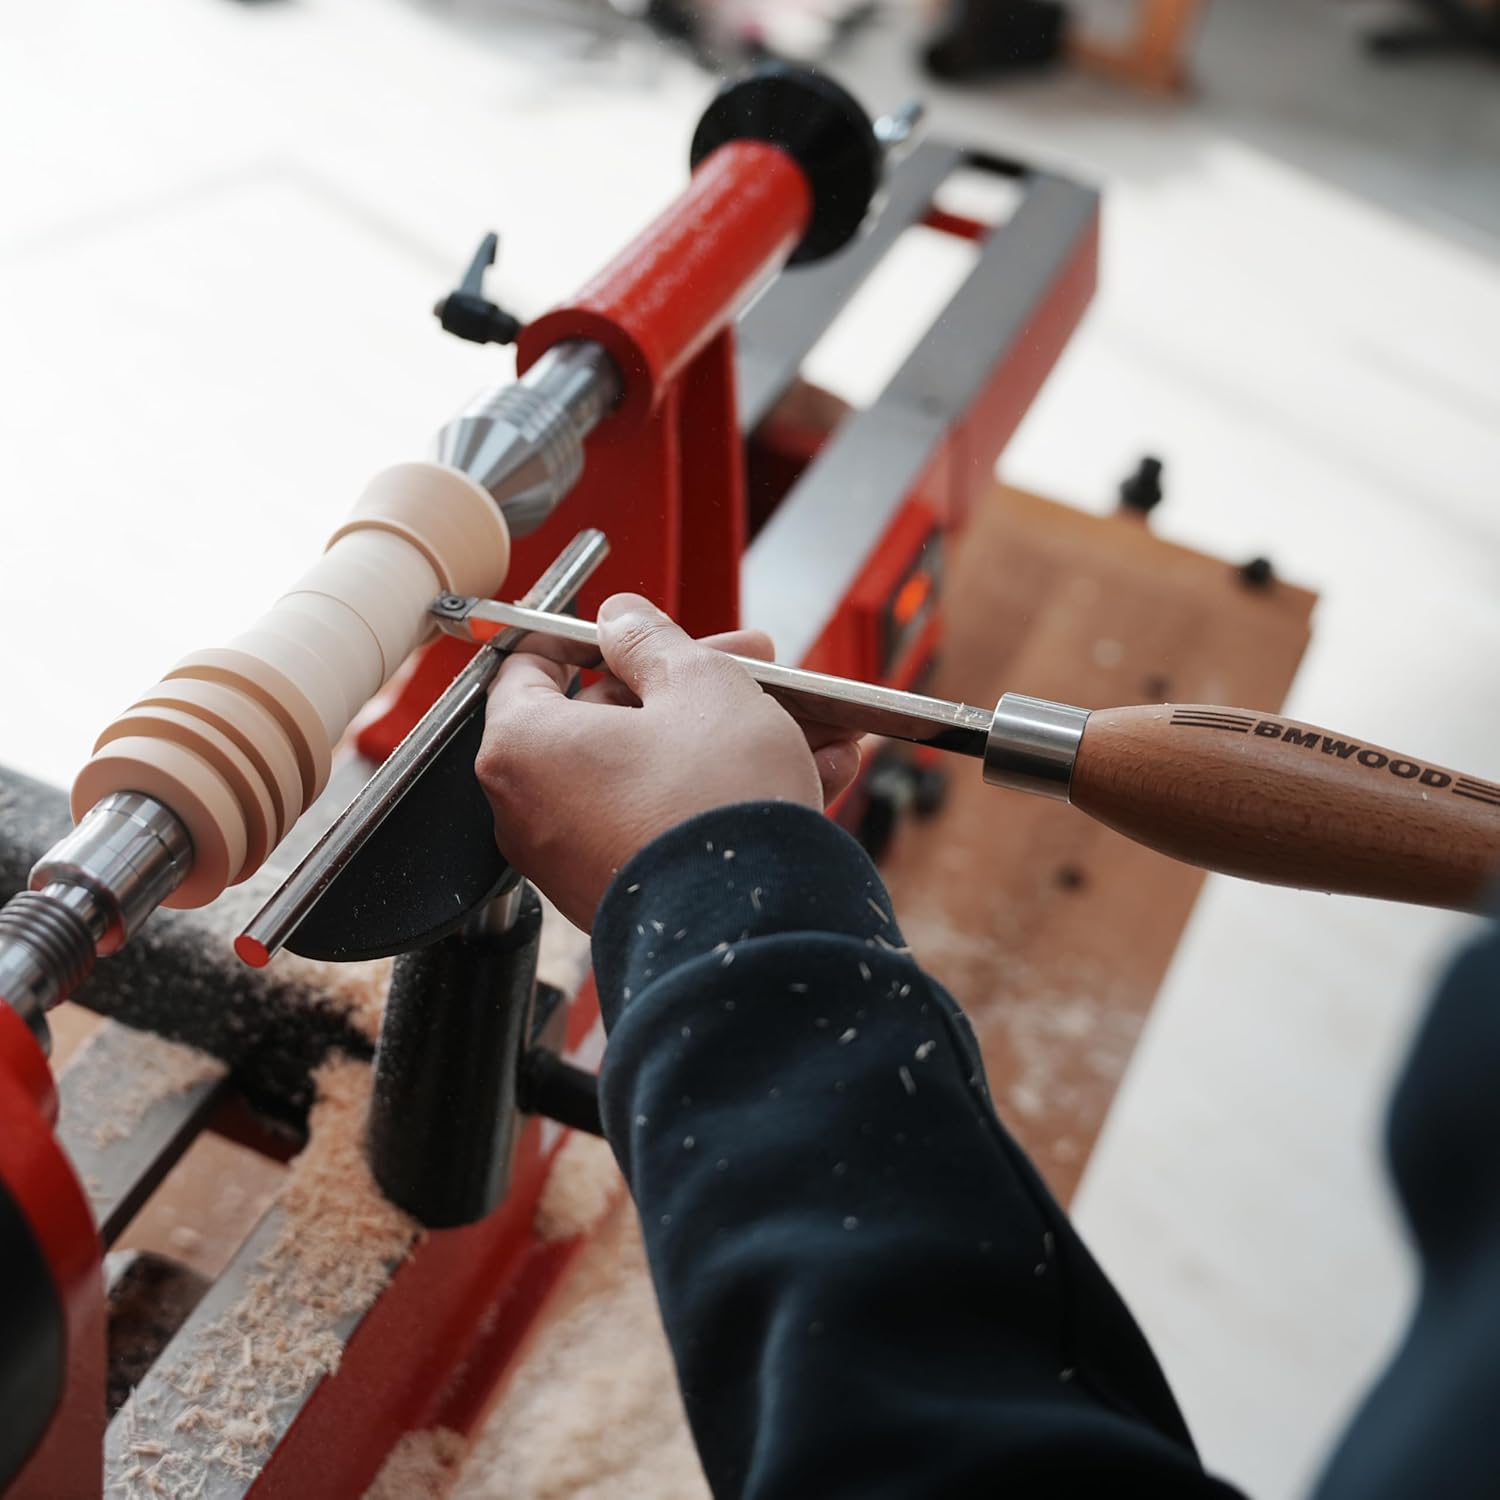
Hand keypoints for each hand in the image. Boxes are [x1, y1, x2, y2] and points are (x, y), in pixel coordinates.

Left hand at [476, 594, 862, 929]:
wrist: (754, 928)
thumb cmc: (713, 803)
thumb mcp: (697, 685)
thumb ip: (652, 640)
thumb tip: (622, 618)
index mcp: (525, 746)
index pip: (529, 666)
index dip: (588, 637)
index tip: (628, 628)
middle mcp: (534, 809)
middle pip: (609, 720)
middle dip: (690, 687)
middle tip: (750, 667)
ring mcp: (578, 859)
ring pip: (654, 772)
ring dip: (727, 738)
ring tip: (804, 721)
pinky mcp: (626, 892)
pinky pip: (671, 822)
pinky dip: (724, 794)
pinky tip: (807, 772)